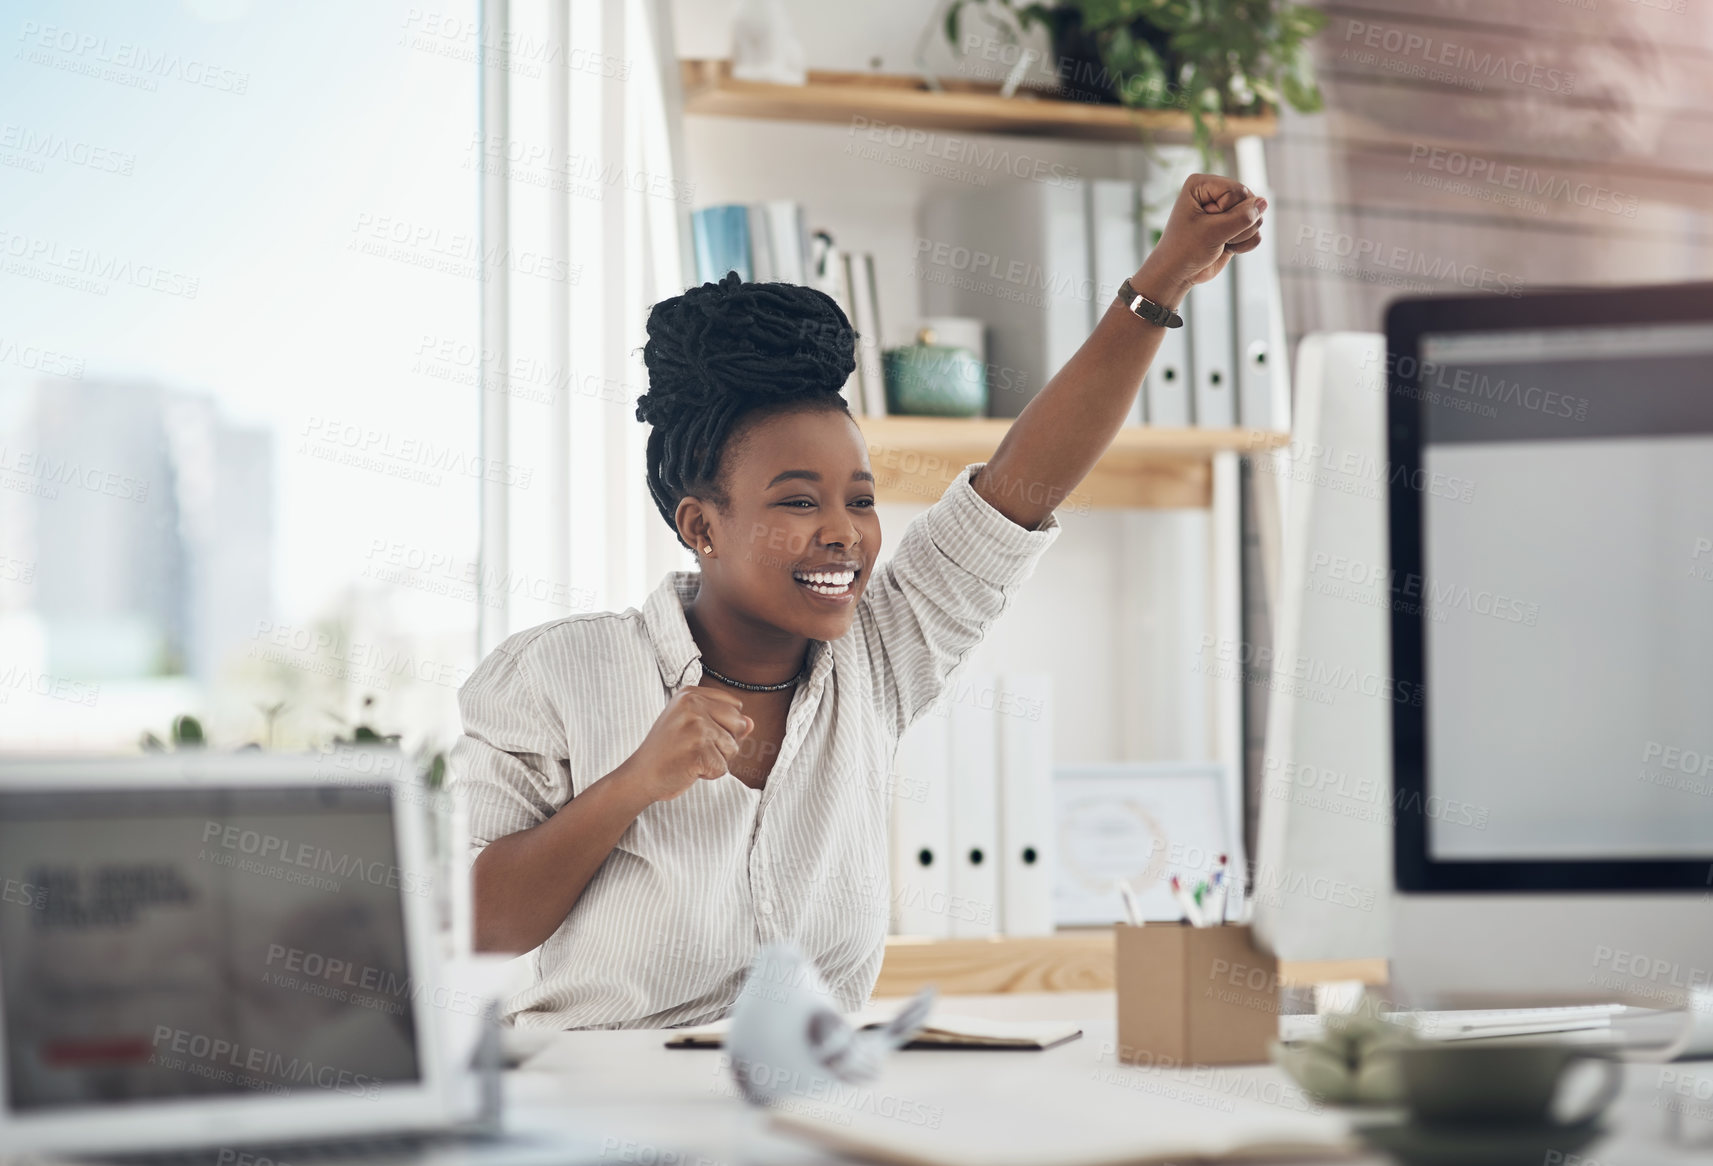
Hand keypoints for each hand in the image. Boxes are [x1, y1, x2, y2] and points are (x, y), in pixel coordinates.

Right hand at [617, 685, 752, 802]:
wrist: (640, 775)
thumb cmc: (668, 751)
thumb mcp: (693, 728)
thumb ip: (724, 722)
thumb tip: (752, 722)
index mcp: (690, 693)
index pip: (735, 707)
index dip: (724, 726)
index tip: (697, 734)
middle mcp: (693, 704)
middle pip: (739, 724)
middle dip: (724, 743)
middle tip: (695, 748)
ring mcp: (696, 726)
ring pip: (733, 748)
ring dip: (716, 760)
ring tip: (690, 758)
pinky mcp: (698, 749)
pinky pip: (723, 767)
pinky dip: (709, 774)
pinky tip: (688, 769)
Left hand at [1132, 174, 1266, 306]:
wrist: (1177, 274)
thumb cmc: (1186, 249)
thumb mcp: (1214, 232)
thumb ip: (1243, 216)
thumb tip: (1264, 202)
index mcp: (1202, 184)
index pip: (1238, 191)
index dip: (1228, 212)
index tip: (1204, 224)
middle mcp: (1215, 192)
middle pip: (1250, 202)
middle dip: (1237, 225)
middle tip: (1213, 236)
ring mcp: (1226, 209)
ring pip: (1256, 218)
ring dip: (1240, 236)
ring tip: (1218, 242)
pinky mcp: (1234, 225)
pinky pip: (1255, 231)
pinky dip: (1244, 244)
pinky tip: (1225, 247)